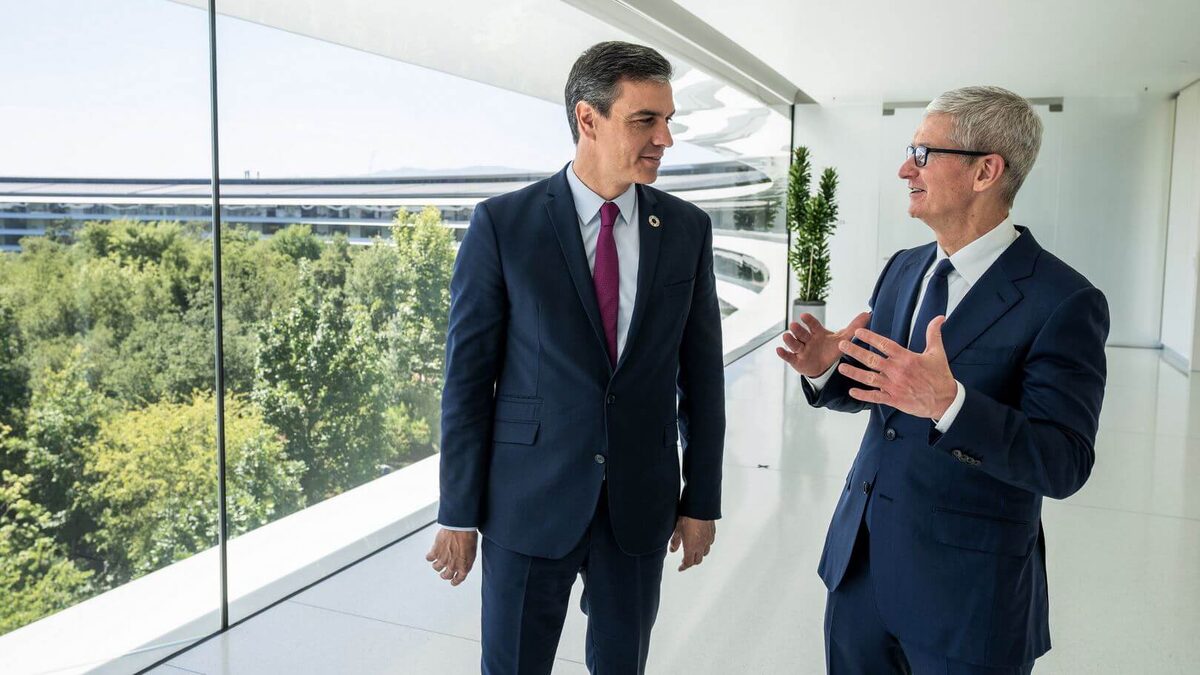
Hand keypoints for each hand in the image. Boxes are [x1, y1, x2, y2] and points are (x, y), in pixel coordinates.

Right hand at [425, 528, 478, 586]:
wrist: (460, 527)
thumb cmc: (469, 536)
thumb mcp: (472, 551)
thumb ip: (467, 559)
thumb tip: (463, 559)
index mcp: (464, 566)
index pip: (458, 579)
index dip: (455, 581)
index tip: (453, 582)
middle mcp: (453, 565)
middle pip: (446, 576)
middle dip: (444, 575)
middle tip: (443, 574)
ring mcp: (443, 560)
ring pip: (436, 568)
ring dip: (437, 565)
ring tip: (437, 561)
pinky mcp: (435, 552)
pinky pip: (429, 558)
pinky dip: (430, 556)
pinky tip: (431, 554)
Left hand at [669, 516, 715, 571]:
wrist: (699, 507)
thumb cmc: (687, 517)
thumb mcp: (677, 530)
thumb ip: (675, 541)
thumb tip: (672, 550)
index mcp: (691, 547)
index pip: (688, 563)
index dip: (684, 567)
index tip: (680, 568)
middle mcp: (701, 546)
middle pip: (698, 560)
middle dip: (691, 562)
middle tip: (685, 560)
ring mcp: (708, 539)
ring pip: (705, 552)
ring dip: (699, 554)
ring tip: (694, 551)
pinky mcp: (712, 533)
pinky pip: (709, 543)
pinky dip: (705, 546)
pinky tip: (701, 541)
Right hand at [776, 311, 871, 377]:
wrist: (824, 366)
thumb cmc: (832, 349)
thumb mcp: (843, 339)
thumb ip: (854, 327)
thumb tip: (868, 313)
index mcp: (817, 333)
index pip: (812, 325)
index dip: (808, 320)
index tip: (804, 316)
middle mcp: (807, 340)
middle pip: (801, 333)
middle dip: (798, 330)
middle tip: (794, 325)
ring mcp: (801, 350)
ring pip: (794, 344)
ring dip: (789, 340)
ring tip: (787, 336)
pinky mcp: (796, 361)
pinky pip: (789, 357)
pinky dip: (783, 354)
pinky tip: (779, 349)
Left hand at [835, 315, 957, 419]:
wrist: (945, 401)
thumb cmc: (940, 376)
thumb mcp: (938, 352)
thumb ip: (934, 333)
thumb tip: (939, 317)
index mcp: (906, 358)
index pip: (884, 345)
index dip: (870, 337)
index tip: (857, 332)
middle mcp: (897, 371)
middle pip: (872, 359)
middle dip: (855, 352)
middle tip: (841, 346)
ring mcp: (894, 386)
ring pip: (870, 378)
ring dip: (854, 373)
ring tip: (841, 368)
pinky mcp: (894, 399)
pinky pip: (876, 397)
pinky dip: (863, 395)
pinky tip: (852, 392)